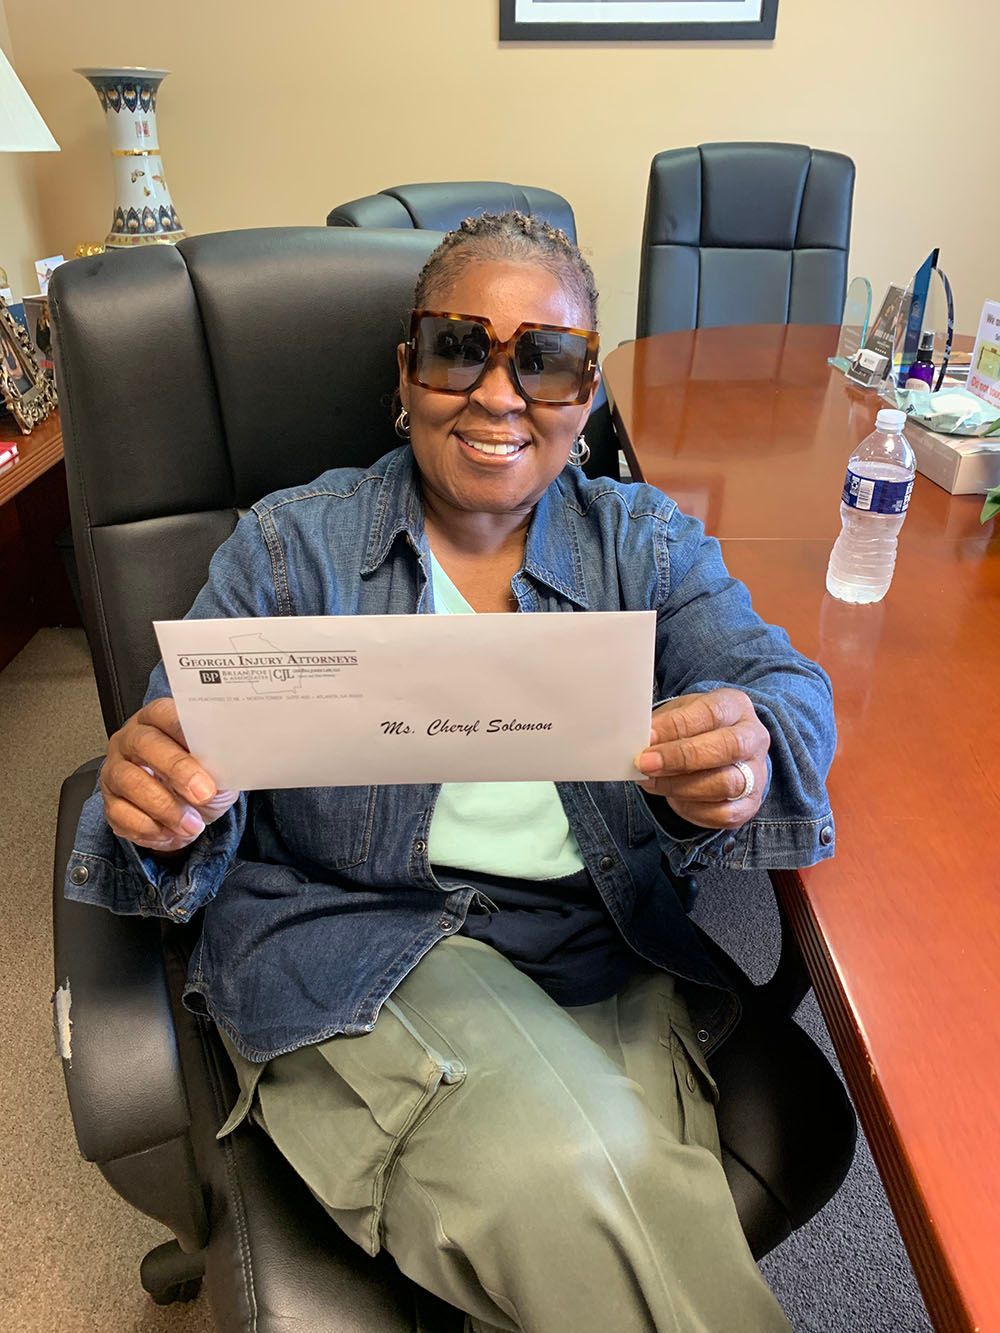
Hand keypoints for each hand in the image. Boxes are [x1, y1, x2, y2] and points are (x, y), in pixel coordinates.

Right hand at [100, 697, 239, 852]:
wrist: (191, 814)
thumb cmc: (202, 780)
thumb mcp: (219, 767)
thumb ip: (219, 760)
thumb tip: (230, 759)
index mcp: (158, 720)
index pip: (164, 713)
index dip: (182, 728)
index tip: (206, 750)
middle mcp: (131, 740)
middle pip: (145, 744)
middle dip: (177, 770)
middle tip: (203, 793)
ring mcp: (116, 770)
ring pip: (130, 781)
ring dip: (165, 807)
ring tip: (192, 824)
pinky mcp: (109, 802)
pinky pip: (121, 814)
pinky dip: (150, 828)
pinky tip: (170, 832)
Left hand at [635, 688, 769, 829]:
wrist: (718, 753)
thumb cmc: (695, 729)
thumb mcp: (679, 714)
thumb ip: (663, 725)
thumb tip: (640, 740)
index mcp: (736, 707)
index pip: (711, 713)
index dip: (677, 726)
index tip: (647, 736)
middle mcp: (754, 738)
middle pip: (728, 747)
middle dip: (681, 757)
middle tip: (645, 763)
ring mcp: (757, 773)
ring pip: (725, 783)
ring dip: (680, 786)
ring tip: (650, 781)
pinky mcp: (750, 804)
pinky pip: (723, 813)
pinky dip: (692, 808)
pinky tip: (672, 798)